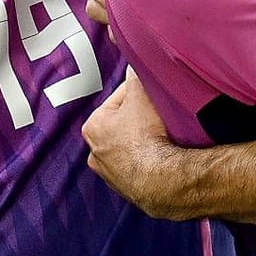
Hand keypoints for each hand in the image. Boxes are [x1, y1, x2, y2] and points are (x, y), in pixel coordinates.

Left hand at [83, 70, 190, 217]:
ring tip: (163, 137)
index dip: (139, 94)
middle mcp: (95, 153)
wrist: (163, 179)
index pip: (119, 99)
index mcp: (92, 127)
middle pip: (123, 125)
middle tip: (159, 116)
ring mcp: (111, 175)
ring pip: (131, 147)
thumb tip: (134, 65)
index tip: (153, 96)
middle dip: (139, 118)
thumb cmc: (147, 137)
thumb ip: (135, 77)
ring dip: (144, 141)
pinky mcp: (128, 190)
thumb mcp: (141, 96)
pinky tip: (162, 157)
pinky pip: (140, 167)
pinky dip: (149, 161)